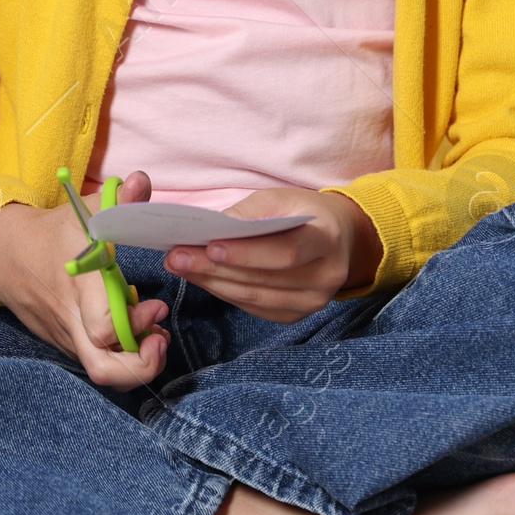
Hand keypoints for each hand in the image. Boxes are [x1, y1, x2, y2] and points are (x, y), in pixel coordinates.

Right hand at [0, 169, 169, 388]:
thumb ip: (118, 201)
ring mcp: (66, 336)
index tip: (156, 305)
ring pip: (101, 372)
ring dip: (135, 364)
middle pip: (104, 370)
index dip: (135, 326)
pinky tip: (134, 331)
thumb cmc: (53, 232)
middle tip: (159, 340)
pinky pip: (94, 361)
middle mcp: (71, 319)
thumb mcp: (84, 210)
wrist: (4, 254)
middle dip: (142, 366)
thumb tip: (141, 180)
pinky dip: (119, 355)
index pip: (103, 328)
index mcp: (78, 287)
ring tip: (153, 338)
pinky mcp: (65, 342)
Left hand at [163, 186, 381, 323]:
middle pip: (264, 279)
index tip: (209, 246)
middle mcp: (327, 277)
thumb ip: (249, 213)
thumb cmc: (302, 212)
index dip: (247, 254)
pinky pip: (254, 307)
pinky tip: (202, 278)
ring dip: (212, 283)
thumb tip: (209, 230)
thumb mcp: (281, 199)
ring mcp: (313, 302)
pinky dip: (224, 293)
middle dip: (216, 268)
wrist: (337, 237)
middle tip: (177, 256)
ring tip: (180, 266)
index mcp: (328, 239)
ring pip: (255, 298)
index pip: (285, 253)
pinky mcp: (296, 315)